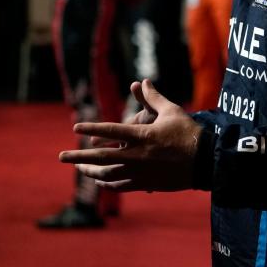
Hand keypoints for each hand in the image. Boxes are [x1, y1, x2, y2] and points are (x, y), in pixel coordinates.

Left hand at [58, 79, 202, 191]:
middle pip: (100, 158)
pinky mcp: (146, 184)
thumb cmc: (189, 133)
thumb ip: (154, 97)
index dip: (92, 128)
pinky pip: (120, 185)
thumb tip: (142, 81)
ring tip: (79, 169)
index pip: (110, 131)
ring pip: (107, 174)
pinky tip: (100, 181)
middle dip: (78, 158)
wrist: (205, 162)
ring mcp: (140, 172)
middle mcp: (136, 155)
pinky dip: (107, 183)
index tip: (77, 128)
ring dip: (90, 172)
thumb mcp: (172, 111)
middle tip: (61, 157)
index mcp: (141, 135)